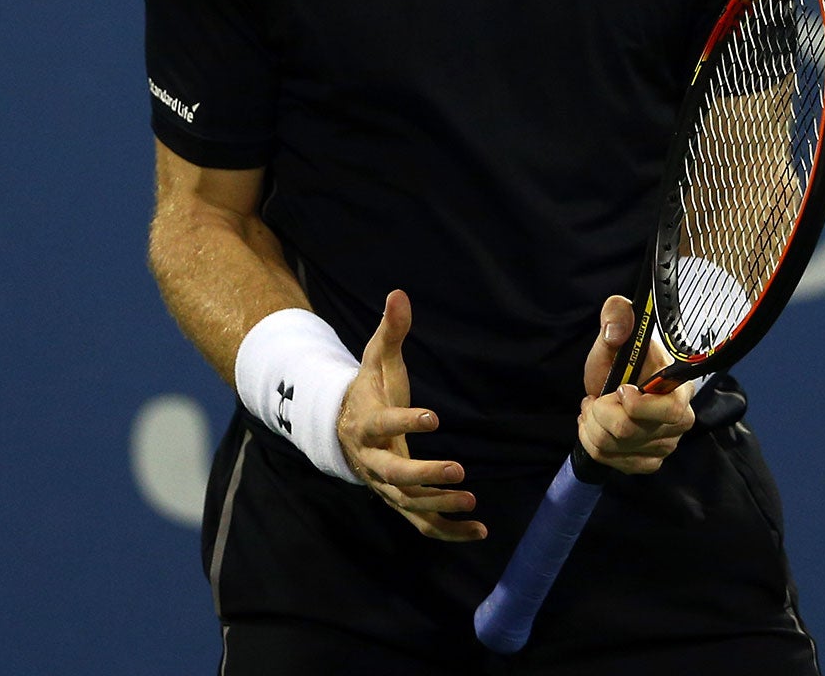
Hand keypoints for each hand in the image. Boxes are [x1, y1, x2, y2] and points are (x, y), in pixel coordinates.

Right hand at [336, 290, 485, 541]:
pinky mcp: (400, 500)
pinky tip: (480, 532)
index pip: (383, 425)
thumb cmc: (369, 390)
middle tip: (460, 471)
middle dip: (426, 476)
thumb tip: (400, 293)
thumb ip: (390, 330)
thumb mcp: (376, 358)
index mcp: (367, 423)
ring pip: (409, 503)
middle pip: (395, 475)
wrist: (344, 428)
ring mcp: (385, 485)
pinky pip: (422, 522)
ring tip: (473, 503)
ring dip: (440, 506)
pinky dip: (449, 531)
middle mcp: (372, 460)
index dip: (405, 421)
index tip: (435, 417)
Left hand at [576, 295, 694, 475]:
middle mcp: (680, 420)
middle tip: (595, 397)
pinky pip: (610, 461)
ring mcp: (665, 444)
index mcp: (680, 387)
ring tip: (593, 408)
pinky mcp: (648, 461)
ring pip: (614, 447)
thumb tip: (615, 330)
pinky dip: (592, 443)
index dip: (638, 405)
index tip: (619, 388)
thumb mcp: (615, 329)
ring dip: (591, 426)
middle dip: (600, 412)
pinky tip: (596, 426)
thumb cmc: (621, 356)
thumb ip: (616, 314)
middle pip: (630, 431)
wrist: (614, 383)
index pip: (672, 410)